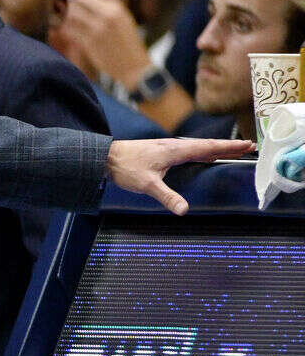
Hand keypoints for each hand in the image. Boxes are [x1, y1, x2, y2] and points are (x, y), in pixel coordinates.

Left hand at [61, 0, 152, 89]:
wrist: (135, 68)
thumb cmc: (126, 45)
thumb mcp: (121, 20)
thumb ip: (103, 10)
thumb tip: (79, 3)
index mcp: (115, 7)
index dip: (73, 1)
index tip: (68, 7)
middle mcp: (107, 15)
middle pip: (75, 4)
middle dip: (65, 9)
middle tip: (61, 16)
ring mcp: (98, 28)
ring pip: (70, 16)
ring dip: (63, 20)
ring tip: (62, 25)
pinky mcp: (90, 42)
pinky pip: (69, 31)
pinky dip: (64, 31)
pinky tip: (65, 34)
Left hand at [106, 136, 256, 213]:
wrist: (105, 157)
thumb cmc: (125, 167)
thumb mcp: (147, 185)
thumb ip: (167, 197)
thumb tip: (184, 210)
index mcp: (176, 150)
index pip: (209, 147)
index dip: (229, 147)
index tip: (248, 145)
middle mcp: (175, 146)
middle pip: (208, 145)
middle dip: (229, 147)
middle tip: (249, 147)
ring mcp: (169, 148)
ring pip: (199, 147)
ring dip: (217, 148)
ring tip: (234, 150)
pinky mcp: (162, 152)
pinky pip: (189, 151)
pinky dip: (203, 152)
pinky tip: (206, 156)